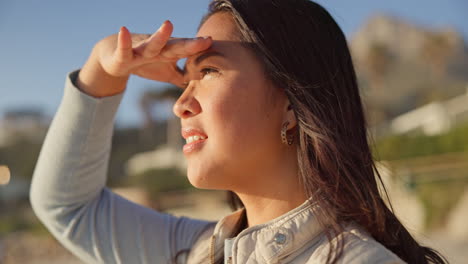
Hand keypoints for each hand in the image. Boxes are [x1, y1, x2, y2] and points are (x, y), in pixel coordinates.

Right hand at [77, 21, 211, 96]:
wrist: (115, 57)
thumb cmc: (146, 63)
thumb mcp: (167, 74)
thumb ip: (184, 78)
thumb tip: (202, 86)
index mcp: (169, 53)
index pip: (187, 51)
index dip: (199, 48)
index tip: (213, 43)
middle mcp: (157, 49)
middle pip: (175, 46)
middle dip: (190, 44)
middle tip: (205, 41)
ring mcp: (140, 50)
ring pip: (152, 44)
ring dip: (160, 35)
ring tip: (169, 24)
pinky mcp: (123, 55)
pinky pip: (124, 49)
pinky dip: (123, 41)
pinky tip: (123, 29)